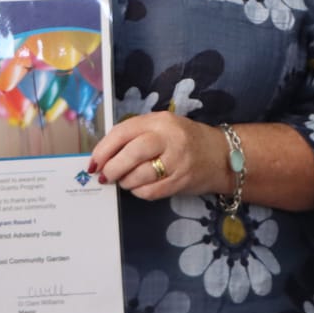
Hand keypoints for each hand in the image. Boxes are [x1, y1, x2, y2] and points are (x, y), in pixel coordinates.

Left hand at [88, 112, 228, 201]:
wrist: (221, 155)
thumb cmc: (184, 139)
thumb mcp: (162, 126)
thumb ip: (135, 135)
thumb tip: (103, 154)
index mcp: (160, 121)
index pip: (123, 132)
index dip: (103, 149)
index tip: (92, 162)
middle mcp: (169, 138)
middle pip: (132, 153)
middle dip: (112, 168)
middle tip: (104, 175)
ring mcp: (177, 161)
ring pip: (139, 175)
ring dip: (125, 182)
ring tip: (123, 180)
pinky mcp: (181, 181)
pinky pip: (150, 191)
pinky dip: (138, 192)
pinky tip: (138, 187)